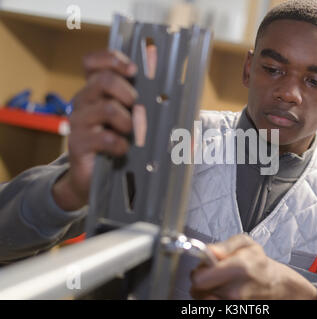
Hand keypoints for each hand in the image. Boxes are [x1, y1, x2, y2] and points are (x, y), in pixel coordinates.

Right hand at [52, 50, 137, 210]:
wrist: (95, 178)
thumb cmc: (119, 141)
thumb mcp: (131, 114)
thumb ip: (141, 91)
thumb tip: (156, 58)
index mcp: (95, 90)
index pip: (92, 62)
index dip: (111, 59)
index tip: (133, 70)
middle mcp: (83, 101)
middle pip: (103, 80)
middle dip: (128, 93)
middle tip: (137, 108)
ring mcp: (78, 121)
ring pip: (106, 108)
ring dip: (127, 121)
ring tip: (130, 133)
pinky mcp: (77, 143)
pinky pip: (103, 137)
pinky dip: (120, 144)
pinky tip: (123, 150)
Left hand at [190, 234, 316, 299]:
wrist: (274, 284)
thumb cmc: (258, 263)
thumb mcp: (246, 243)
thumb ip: (225, 245)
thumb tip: (209, 251)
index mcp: (239, 268)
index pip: (199, 278)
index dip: (199, 271)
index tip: (206, 266)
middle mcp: (235, 290)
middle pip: (197, 290)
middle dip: (201, 281)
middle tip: (212, 274)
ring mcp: (234, 303)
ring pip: (202, 298)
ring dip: (206, 290)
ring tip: (219, 282)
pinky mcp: (233, 310)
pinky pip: (211, 305)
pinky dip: (212, 297)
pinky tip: (221, 291)